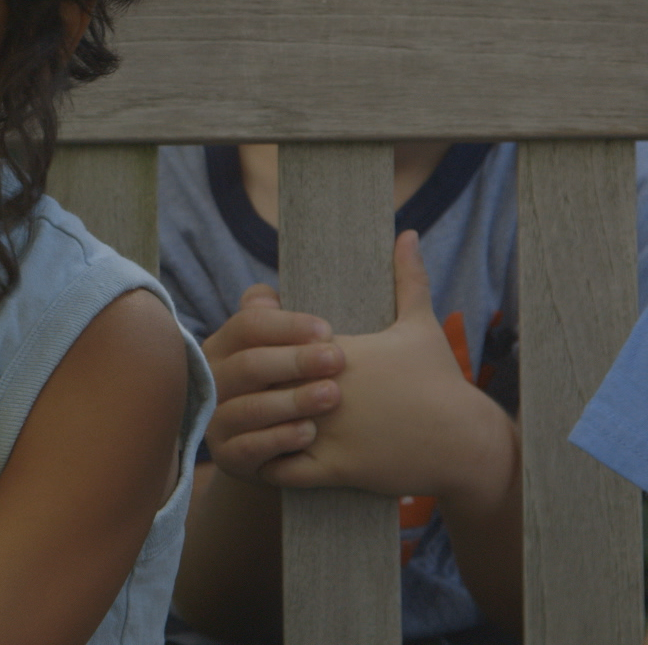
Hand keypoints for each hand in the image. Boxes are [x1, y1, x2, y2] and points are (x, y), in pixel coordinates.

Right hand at [201, 283, 344, 482]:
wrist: (273, 448)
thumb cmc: (283, 385)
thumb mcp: (279, 349)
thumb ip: (273, 319)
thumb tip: (268, 294)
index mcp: (223, 346)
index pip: (247, 325)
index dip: (287, 325)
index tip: (327, 329)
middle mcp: (213, 381)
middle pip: (249, 364)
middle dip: (296, 361)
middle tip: (337, 359)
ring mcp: (216, 420)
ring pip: (249, 408)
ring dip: (292, 401)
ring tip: (332, 395)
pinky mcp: (227, 456)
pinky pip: (249, 447)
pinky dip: (280, 439)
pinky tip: (310, 433)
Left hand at [261, 232, 514, 502]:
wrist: (466, 441)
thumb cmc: (441, 381)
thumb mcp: (421, 327)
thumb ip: (407, 279)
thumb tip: (407, 234)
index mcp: (336, 351)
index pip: (271, 340)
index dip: (256, 344)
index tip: (253, 348)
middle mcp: (326, 388)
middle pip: (258, 380)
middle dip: (245, 383)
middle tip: (235, 386)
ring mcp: (329, 429)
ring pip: (264, 427)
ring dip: (250, 426)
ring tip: (243, 422)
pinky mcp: (336, 467)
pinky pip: (281, 468)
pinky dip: (267, 463)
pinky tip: (266, 455)